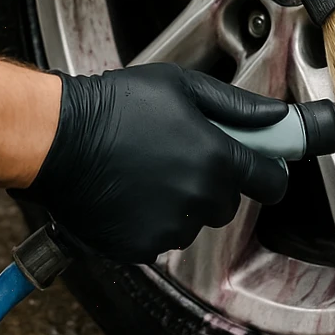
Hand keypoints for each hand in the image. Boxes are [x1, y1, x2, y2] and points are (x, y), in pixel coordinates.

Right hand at [17, 64, 290, 264]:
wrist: (56, 140)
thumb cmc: (114, 106)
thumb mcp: (182, 87)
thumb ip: (237, 105)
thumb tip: (278, 116)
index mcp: (216, 159)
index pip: (271, 182)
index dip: (268, 172)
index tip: (261, 167)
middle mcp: (198, 198)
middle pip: (228, 203)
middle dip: (214, 183)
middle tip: (182, 157)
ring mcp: (169, 228)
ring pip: (193, 223)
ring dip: (181, 205)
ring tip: (148, 173)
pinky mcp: (140, 248)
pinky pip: (160, 240)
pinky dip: (150, 223)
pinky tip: (130, 194)